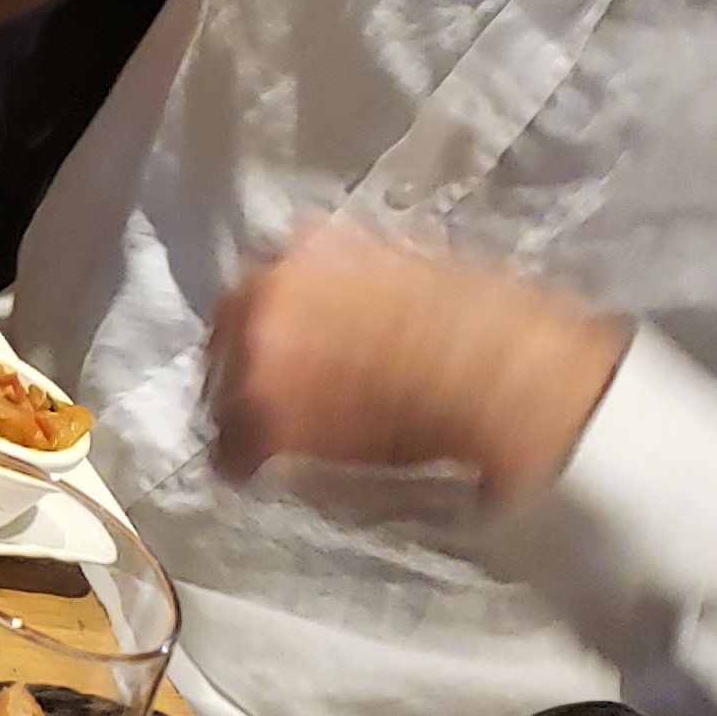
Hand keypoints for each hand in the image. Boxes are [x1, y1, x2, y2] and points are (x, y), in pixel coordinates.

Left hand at [204, 221, 628, 502]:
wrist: (497, 375)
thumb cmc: (479, 320)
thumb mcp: (408, 262)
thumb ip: (353, 268)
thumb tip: (343, 284)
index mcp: (305, 246)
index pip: (256, 281)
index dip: (266, 316)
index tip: (279, 341)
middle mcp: (268, 291)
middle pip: (227, 328)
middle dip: (242, 359)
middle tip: (265, 389)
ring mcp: (259, 355)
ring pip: (219, 389)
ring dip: (238, 410)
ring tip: (264, 433)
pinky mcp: (266, 418)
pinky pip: (230, 448)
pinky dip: (241, 461)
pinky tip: (256, 469)